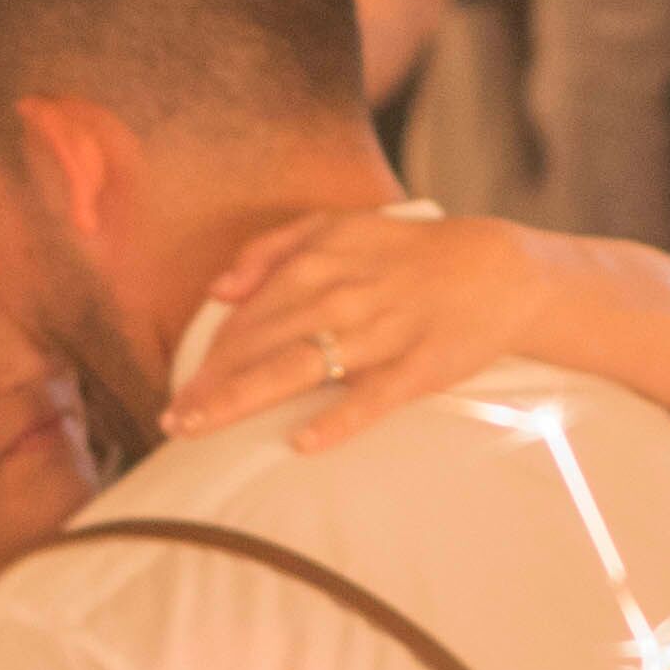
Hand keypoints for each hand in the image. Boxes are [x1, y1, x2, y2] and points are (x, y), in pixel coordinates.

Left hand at [177, 204, 543, 444]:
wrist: (497, 270)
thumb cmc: (407, 254)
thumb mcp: (339, 227)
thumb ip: (273, 249)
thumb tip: (219, 288)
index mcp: (318, 262)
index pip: (247, 317)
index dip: (207, 357)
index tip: (178, 394)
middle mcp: (341, 296)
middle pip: (259, 345)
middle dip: (210, 385)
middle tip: (173, 423)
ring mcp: (379, 334)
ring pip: (298, 368)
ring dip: (243, 398)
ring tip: (201, 428)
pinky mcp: (418, 367)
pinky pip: (372, 397)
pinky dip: (339, 419)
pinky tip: (303, 443)